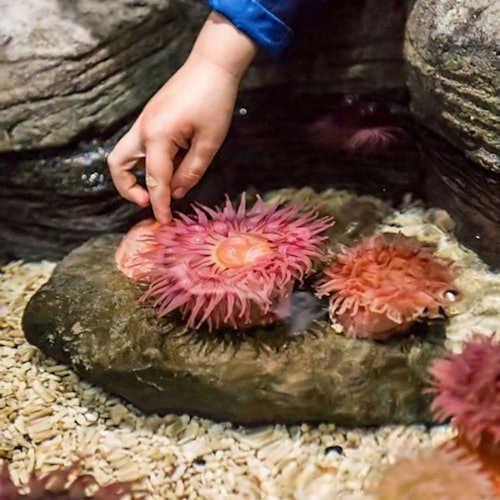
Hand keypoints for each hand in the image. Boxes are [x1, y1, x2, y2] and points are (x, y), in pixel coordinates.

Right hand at [107, 12, 255, 223]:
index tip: (163, 222)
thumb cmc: (214, 101)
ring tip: (160, 187)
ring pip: (124, 156)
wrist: (211, 66)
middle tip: (150, 202)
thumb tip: (176, 194)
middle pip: (119, 166)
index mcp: (157, 135)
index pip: (154, 180)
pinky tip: (170, 166)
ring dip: (134, 176)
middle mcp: (142, 129)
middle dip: (129, 189)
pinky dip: (147, 162)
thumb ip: (190, 172)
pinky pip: (138, 147)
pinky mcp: (149, 118)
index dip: (159, 205)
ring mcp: (143, 122)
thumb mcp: (209, 143)